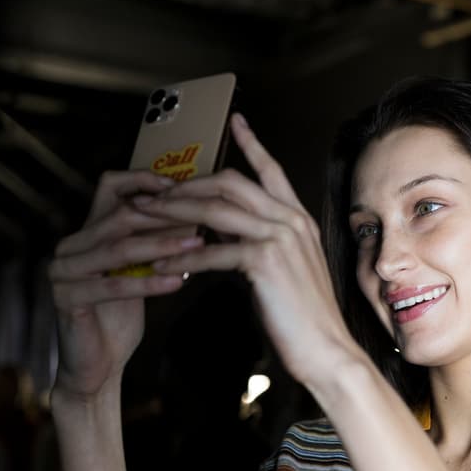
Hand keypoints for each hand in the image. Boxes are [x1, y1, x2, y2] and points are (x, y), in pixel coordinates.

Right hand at [48, 170, 203, 399]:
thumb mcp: (138, 274)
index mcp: (85, 234)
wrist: (96, 367)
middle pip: (119, 216)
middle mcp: (69, 246)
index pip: (110, 187)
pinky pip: (113, 285)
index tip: (184, 186)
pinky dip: (148, 283)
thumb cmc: (119, 319)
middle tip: (202, 219)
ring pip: (118, 248)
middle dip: (165, 217)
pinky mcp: (65, 298)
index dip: (145, 180)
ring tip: (197, 248)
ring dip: (161, 247)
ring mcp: (62, 271)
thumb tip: (196, 218)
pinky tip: (179, 283)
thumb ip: (152, 245)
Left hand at [130, 113, 361, 387]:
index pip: (271, 170)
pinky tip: (158, 267)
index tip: (236, 119)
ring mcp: (280, 238)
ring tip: (143, 218)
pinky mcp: (265, 262)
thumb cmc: (304, 319)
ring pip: (216, 209)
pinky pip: (213, 252)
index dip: (252, 144)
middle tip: (152, 193)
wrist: (327, 350)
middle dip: (186, 184)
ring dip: (173, 212)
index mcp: (298, 219)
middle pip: (230, 182)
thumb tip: (224, 232)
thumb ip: (259, 243)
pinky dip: (181, 259)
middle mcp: (290, 220)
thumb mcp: (285, 270)